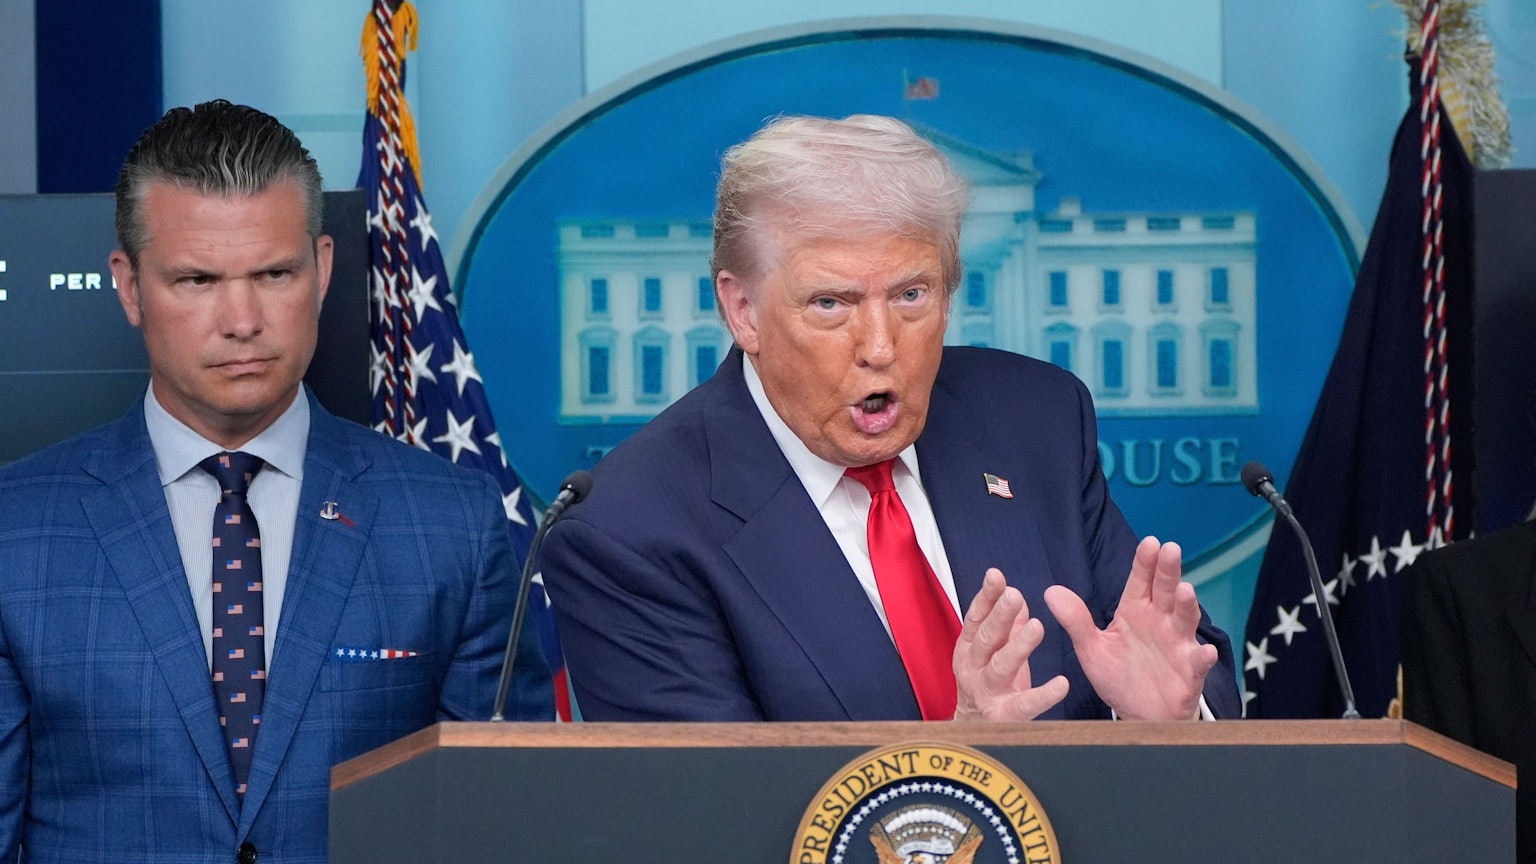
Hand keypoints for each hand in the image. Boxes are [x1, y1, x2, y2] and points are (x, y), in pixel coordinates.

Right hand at [951, 568, 1068, 720]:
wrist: (973, 731)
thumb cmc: (988, 685)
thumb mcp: (993, 652)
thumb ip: (1006, 627)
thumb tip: (1017, 597)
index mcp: (969, 649)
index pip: (976, 618)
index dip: (986, 597)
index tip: (996, 576)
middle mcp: (973, 668)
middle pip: (987, 638)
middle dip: (1000, 616)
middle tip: (1015, 596)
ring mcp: (986, 692)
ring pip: (1001, 667)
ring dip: (1018, 646)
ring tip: (1037, 628)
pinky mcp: (1004, 715)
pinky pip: (1025, 704)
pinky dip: (1044, 695)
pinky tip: (1061, 684)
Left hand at [1043, 536, 1216, 719]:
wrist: (1138, 714)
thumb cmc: (1118, 675)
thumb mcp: (1091, 649)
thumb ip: (1076, 621)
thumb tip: (1051, 592)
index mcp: (1136, 612)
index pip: (1140, 582)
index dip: (1144, 563)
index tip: (1149, 543)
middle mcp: (1160, 622)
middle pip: (1165, 591)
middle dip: (1168, 571)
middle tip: (1170, 550)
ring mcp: (1178, 645)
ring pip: (1185, 620)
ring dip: (1187, 606)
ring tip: (1185, 590)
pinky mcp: (1189, 672)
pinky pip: (1197, 663)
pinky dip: (1202, 657)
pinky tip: (1205, 651)